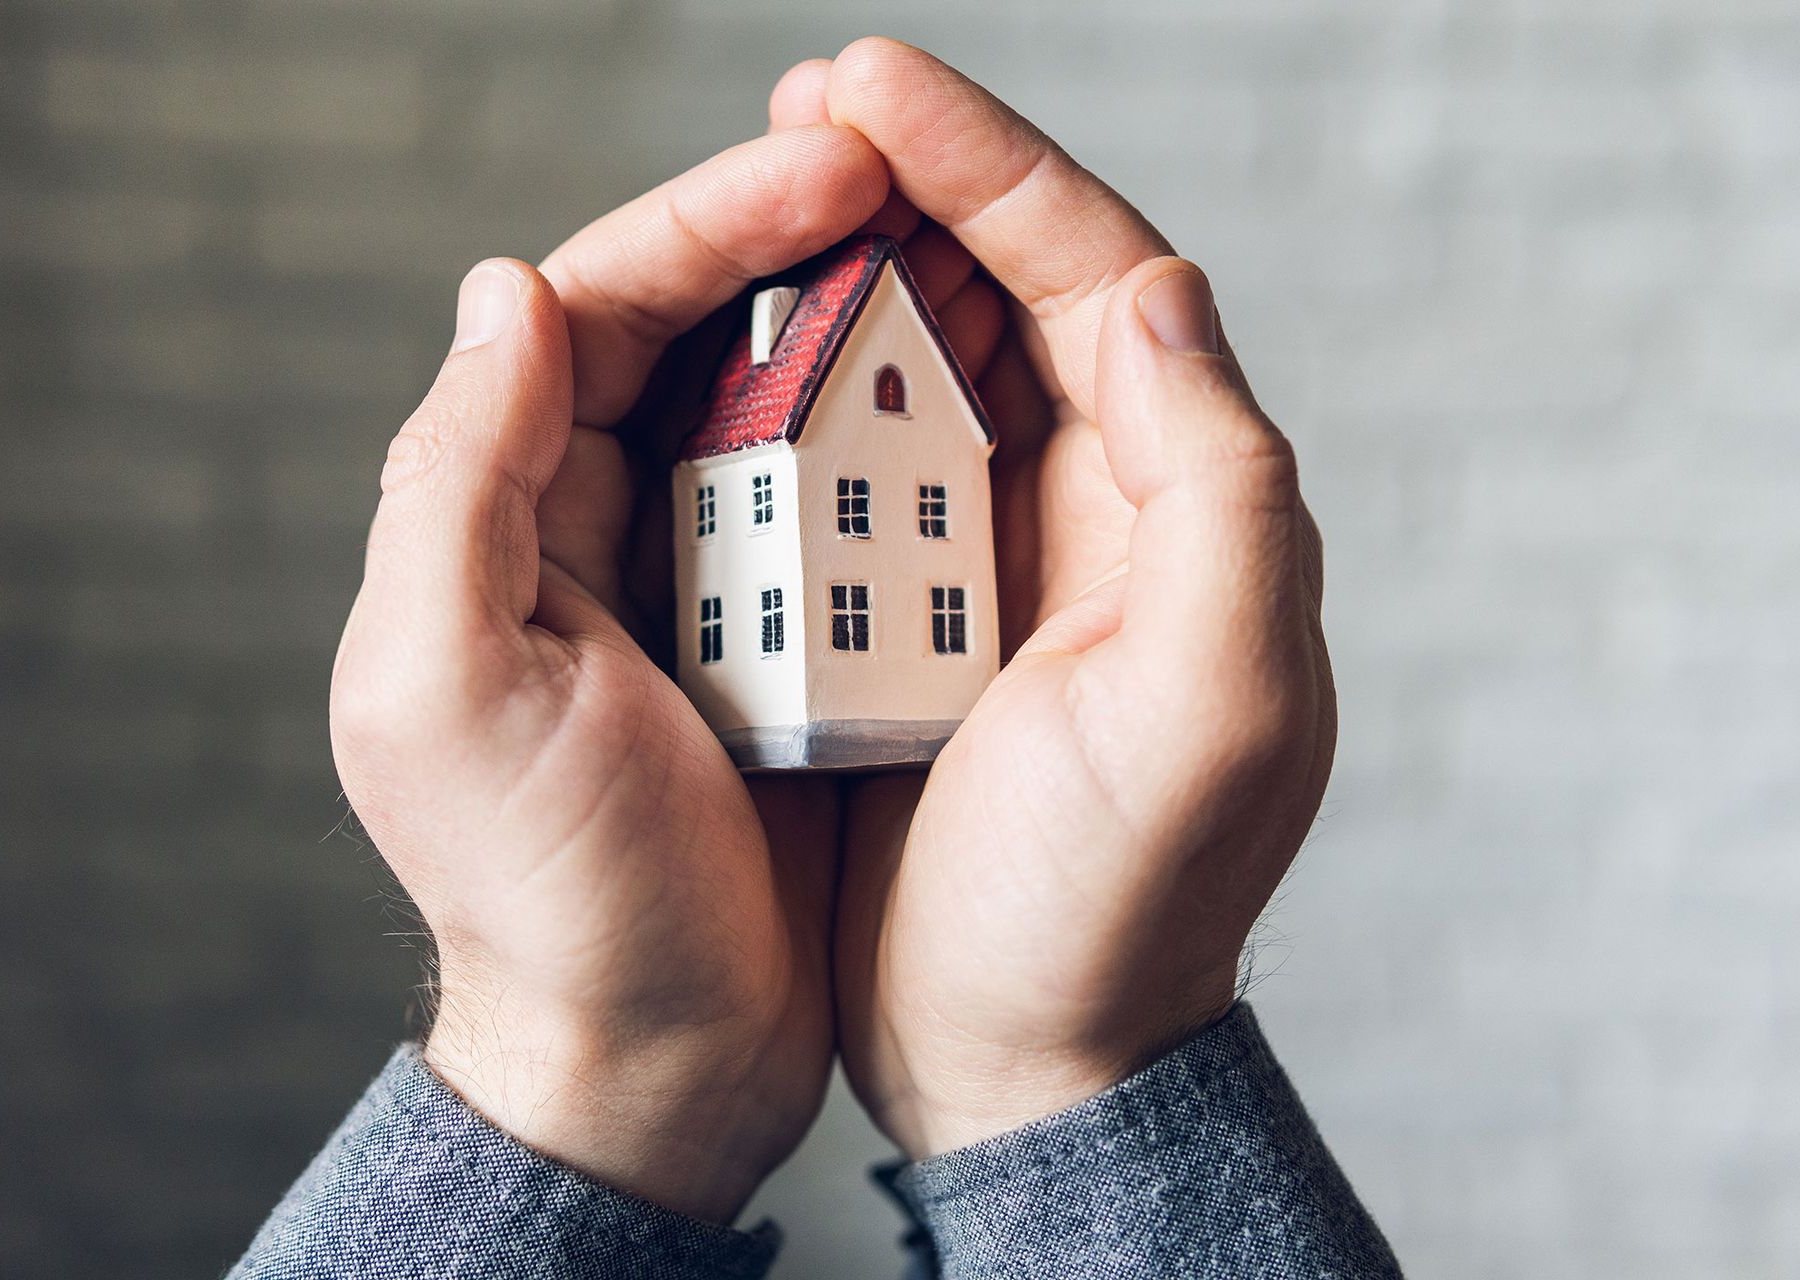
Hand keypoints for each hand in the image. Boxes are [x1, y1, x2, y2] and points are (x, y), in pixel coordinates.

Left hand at [328, 129, 888, 1219]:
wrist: (654, 1060)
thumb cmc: (547, 900)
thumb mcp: (451, 692)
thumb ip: (455, 484)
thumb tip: (512, 292)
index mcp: (499, 514)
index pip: (595, 307)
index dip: (710, 219)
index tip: (832, 166)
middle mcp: (590, 524)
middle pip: (695, 329)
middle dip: (800, 240)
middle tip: (916, 176)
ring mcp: (698, 578)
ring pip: (781, 405)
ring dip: (865, 325)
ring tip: (962, 261)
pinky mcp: (783, 639)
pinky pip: (844, 508)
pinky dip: (899, 446)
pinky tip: (968, 405)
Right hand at [771, 42, 1334, 1156]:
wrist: (1029, 1057)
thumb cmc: (1119, 906)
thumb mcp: (1212, 707)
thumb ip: (1216, 486)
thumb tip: (1158, 287)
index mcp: (1179, 504)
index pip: (1098, 275)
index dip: (988, 162)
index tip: (865, 88)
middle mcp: (1099, 510)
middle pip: (1009, 293)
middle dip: (910, 187)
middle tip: (801, 115)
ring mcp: (1000, 562)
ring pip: (924, 370)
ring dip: (844, 280)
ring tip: (759, 209)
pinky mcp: (915, 621)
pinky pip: (854, 476)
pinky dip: (800, 407)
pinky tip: (736, 367)